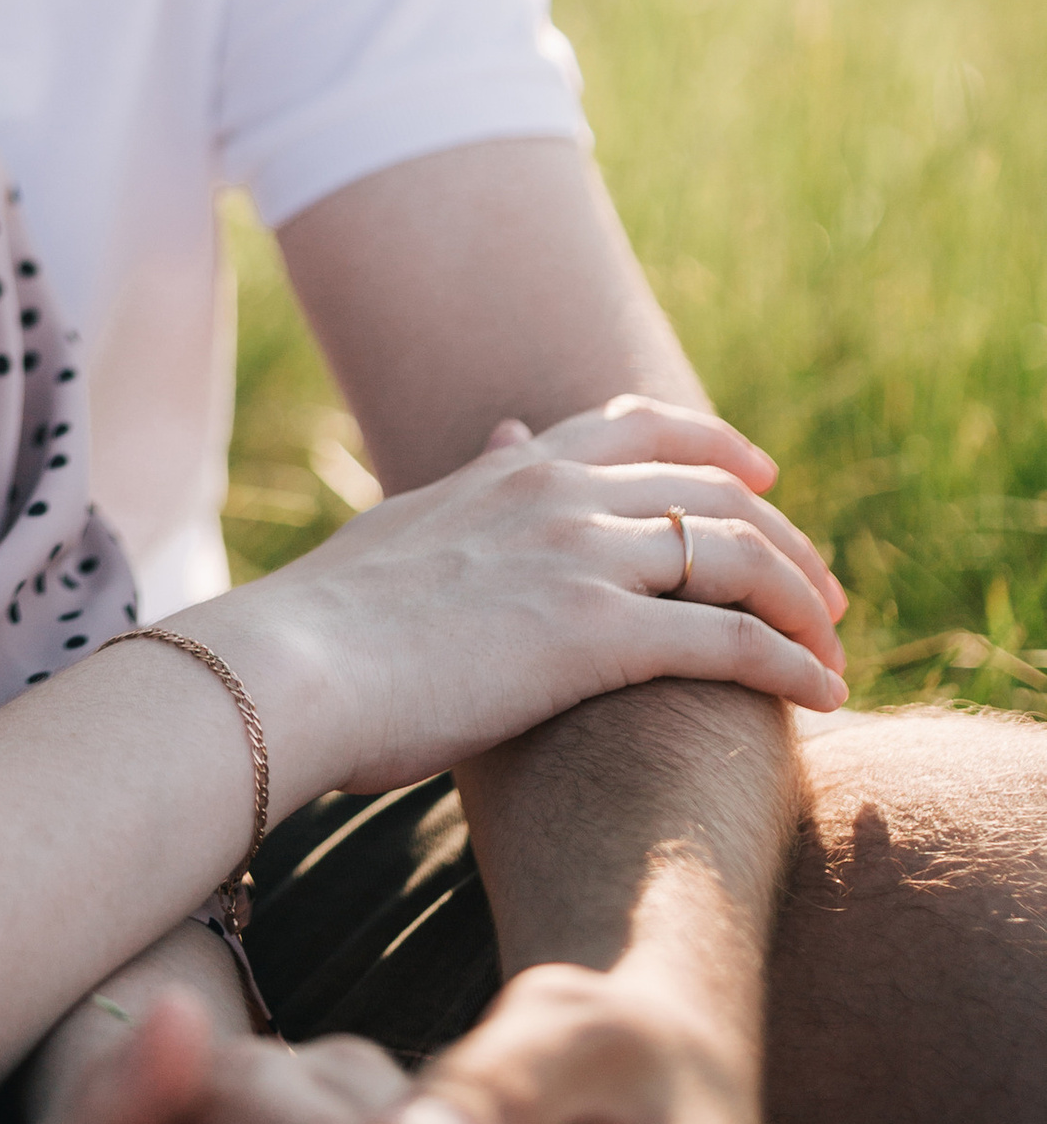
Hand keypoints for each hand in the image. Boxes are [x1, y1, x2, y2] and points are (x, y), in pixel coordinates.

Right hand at [235, 395, 845, 808]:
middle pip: (716, 488)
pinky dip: (791, 664)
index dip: (718, 447)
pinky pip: (730, 639)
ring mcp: (581, 558)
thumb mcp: (408, 522)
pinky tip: (824, 697)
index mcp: (514, 467)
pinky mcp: (595, 636)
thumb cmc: (330, 620)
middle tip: (825, 591)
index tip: (765, 479)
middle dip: (786, 537)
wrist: (289, 669)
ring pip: (740, 555)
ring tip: (834, 650)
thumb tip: (506, 435)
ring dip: (805, 603)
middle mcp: (558, 492)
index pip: (642, 426)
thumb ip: (473, 482)